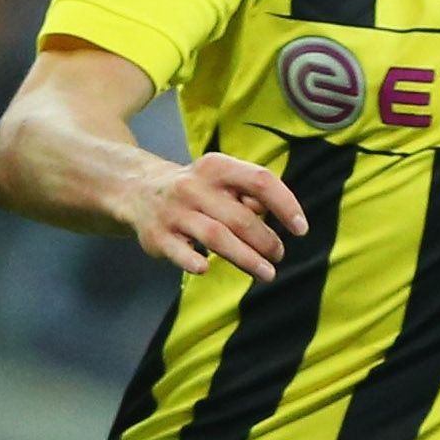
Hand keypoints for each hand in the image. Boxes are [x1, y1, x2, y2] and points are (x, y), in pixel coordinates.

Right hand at [123, 154, 305, 280]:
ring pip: (216, 237)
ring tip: (267, 272)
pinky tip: (207, 269)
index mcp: (216, 168)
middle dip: (267, 241)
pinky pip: (178, 251)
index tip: (301, 229)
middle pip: (241, 217)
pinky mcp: (157, 236)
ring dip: (246, 258)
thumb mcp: (223, 179)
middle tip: (279, 255)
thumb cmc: (199, 190)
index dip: (286, 205)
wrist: (138, 190)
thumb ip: (251, 193)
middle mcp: (193, 187)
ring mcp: (173, 212)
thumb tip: (275, 214)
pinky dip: (192, 261)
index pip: (260, 181)